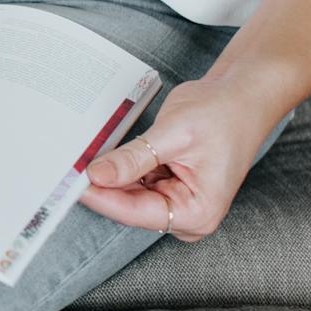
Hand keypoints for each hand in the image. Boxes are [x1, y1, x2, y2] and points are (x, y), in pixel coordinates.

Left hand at [79, 77, 276, 241]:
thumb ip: (134, 159)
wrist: (244, 95)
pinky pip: (135, 183)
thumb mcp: (174, 134)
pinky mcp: (169, 188)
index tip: (70, 184)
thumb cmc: (223, 113)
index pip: (136, 211)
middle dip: (101, 186)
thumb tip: (96, 176)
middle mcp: (188, 215)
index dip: (100, 197)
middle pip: (130, 206)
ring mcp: (178, 202)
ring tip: (80, 158)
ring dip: (108, 176)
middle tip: (66, 169)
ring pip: (128, 194)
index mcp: (197, 212)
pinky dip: (120, 169)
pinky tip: (102, 155)